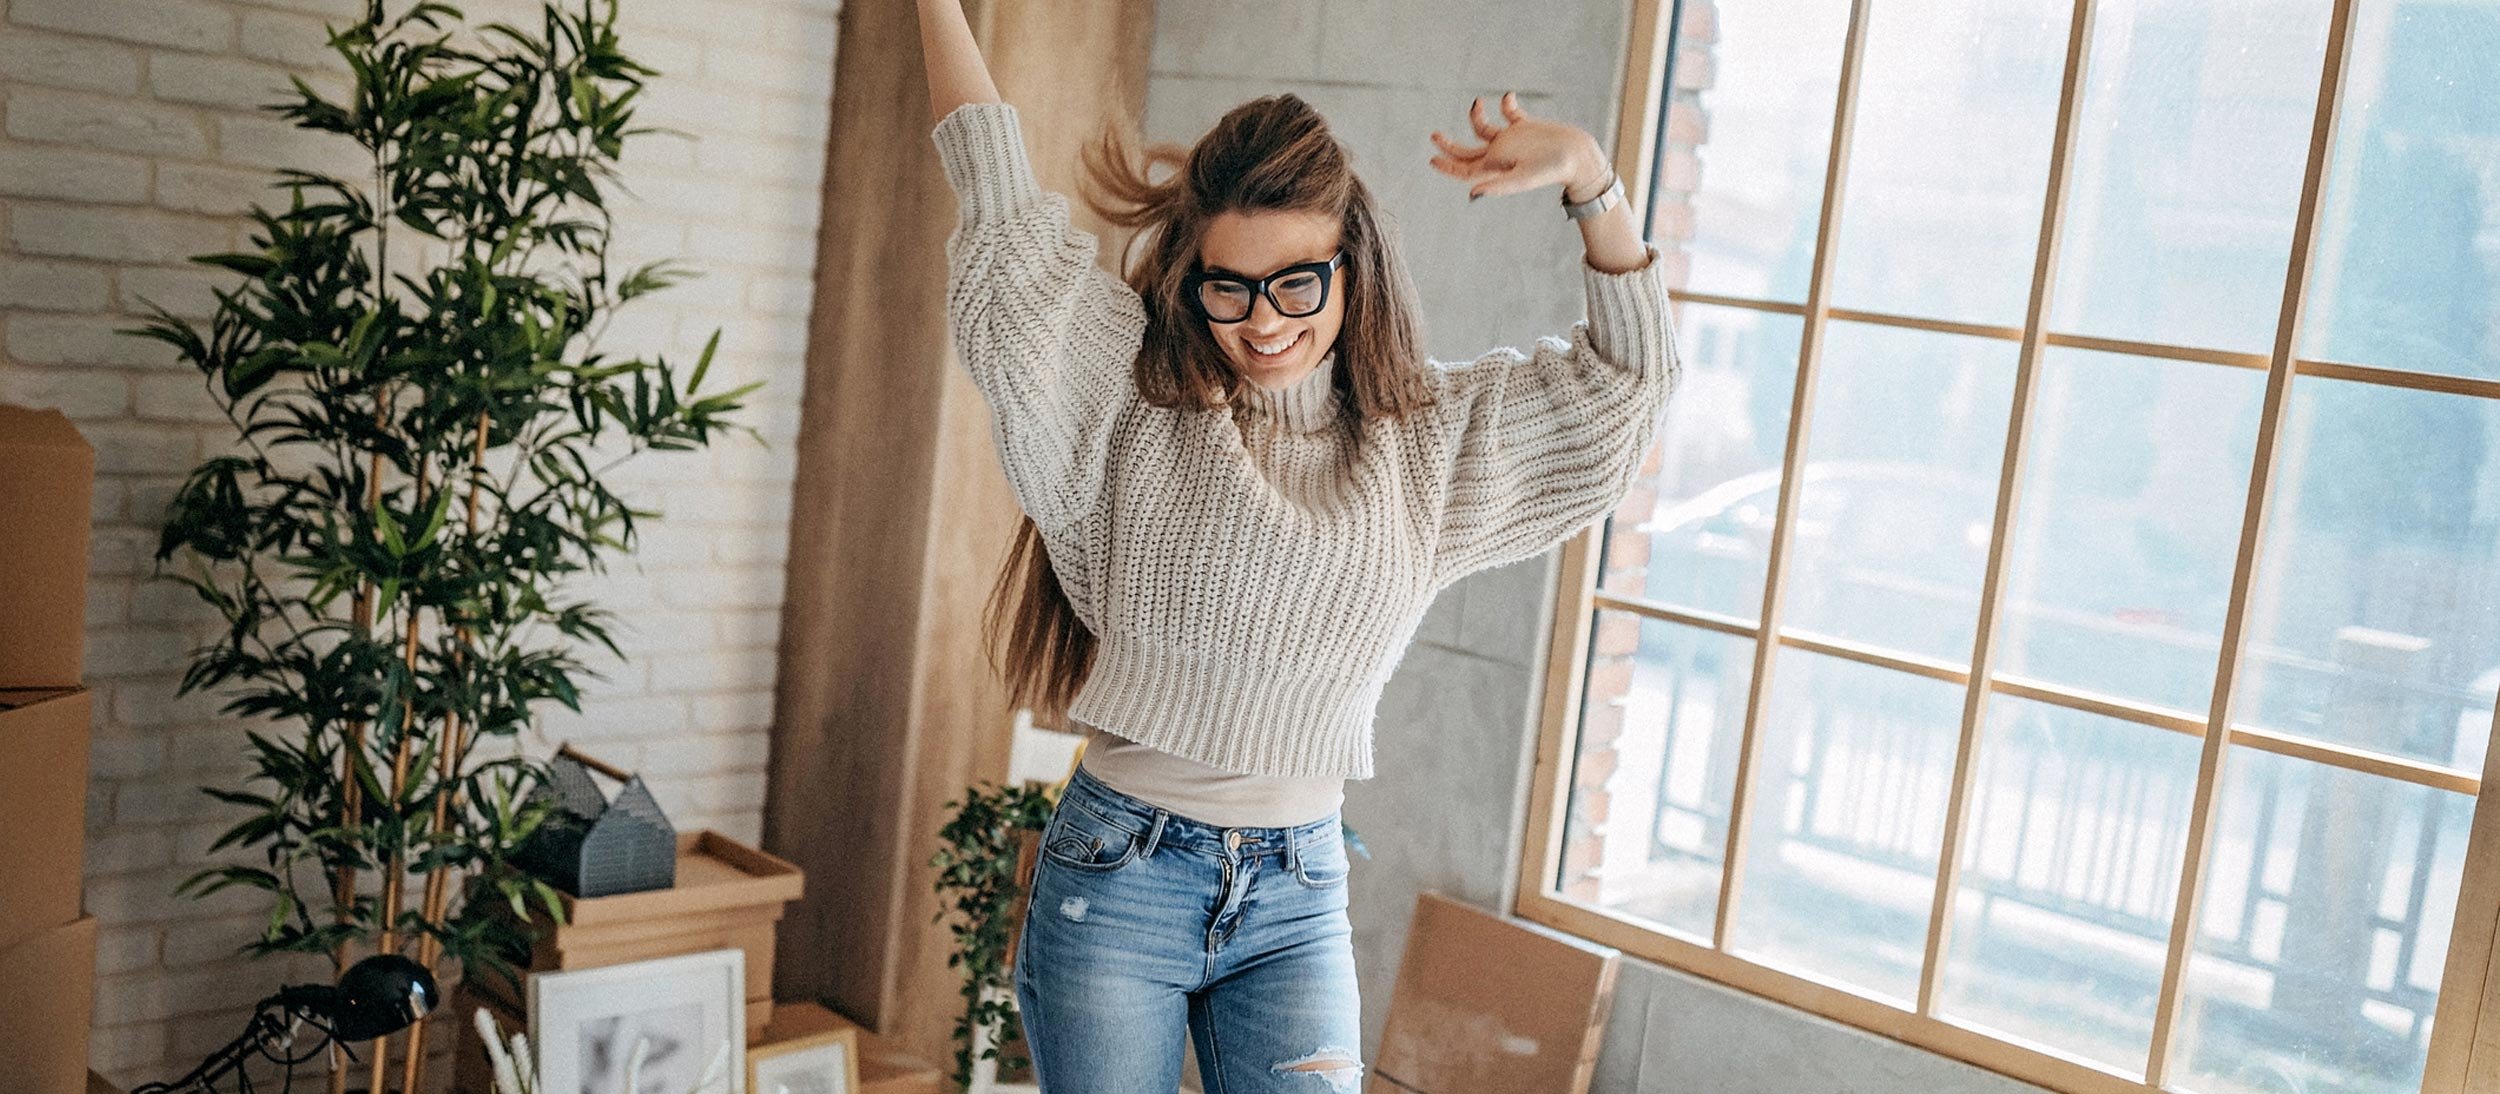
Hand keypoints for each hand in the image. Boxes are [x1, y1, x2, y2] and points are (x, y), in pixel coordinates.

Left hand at [1428, 91, 1607, 202]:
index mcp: (1497, 168)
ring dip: (1476, 116)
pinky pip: (1509, 113)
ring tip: (1477, 104)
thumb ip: (1498, 185)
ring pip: (1484, 129)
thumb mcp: (1523, 178)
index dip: (1448, 167)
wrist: (1578, 156)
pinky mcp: (1526, 127)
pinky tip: (1508, 98)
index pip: (1466, 170)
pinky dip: (1506, 104)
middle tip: (1433, 135)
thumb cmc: (1552, 170)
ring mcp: (1512, 140)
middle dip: (1450, 145)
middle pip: (1468, 152)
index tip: (1432, 159)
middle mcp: (1501, 154)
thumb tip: (1472, 194)